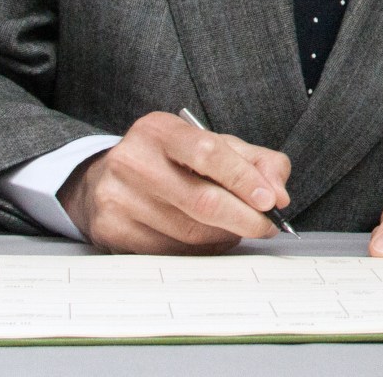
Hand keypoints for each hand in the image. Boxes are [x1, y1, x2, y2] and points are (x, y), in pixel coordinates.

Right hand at [58, 111, 291, 253]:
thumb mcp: (211, 145)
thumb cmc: (170, 161)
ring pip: (189, 232)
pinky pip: (170, 252)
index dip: (244, 179)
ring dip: (226, 236)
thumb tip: (279, 193)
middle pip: (201, 200)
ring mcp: (117, 198)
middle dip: (244, 217)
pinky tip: (211, 239)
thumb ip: (254, 160)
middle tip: (267, 225)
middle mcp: (132, 161)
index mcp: (159, 130)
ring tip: (239, 229)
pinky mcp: (111, 231)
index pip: (208, 153)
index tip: (271, 200)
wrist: (103, 180)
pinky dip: (201, 250)